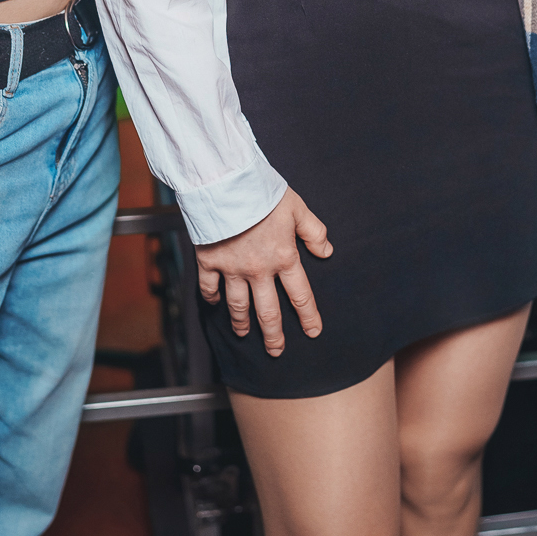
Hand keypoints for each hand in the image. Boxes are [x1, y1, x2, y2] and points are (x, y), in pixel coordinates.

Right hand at [195, 188, 332, 355]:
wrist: (227, 184)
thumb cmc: (264, 193)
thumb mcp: (298, 208)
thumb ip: (314, 231)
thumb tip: (327, 251)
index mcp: (284, 258)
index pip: (300, 295)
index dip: (308, 317)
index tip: (313, 332)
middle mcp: (259, 270)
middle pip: (268, 311)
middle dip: (274, 335)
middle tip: (276, 351)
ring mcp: (232, 269)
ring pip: (238, 306)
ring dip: (242, 323)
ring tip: (244, 335)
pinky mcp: (209, 261)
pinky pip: (209, 287)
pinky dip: (211, 298)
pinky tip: (214, 304)